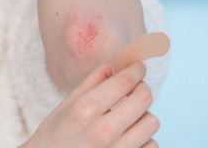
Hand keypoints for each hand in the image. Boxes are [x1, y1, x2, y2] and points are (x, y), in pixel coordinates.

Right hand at [21, 62, 159, 147]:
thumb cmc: (55, 133)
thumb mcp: (67, 103)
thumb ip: (92, 81)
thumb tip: (116, 66)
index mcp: (85, 108)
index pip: (124, 81)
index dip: (136, 69)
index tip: (138, 66)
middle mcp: (103, 130)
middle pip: (144, 98)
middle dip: (142, 87)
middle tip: (134, 87)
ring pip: (152, 121)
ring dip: (143, 114)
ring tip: (128, 115)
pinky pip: (152, 144)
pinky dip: (143, 137)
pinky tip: (128, 134)